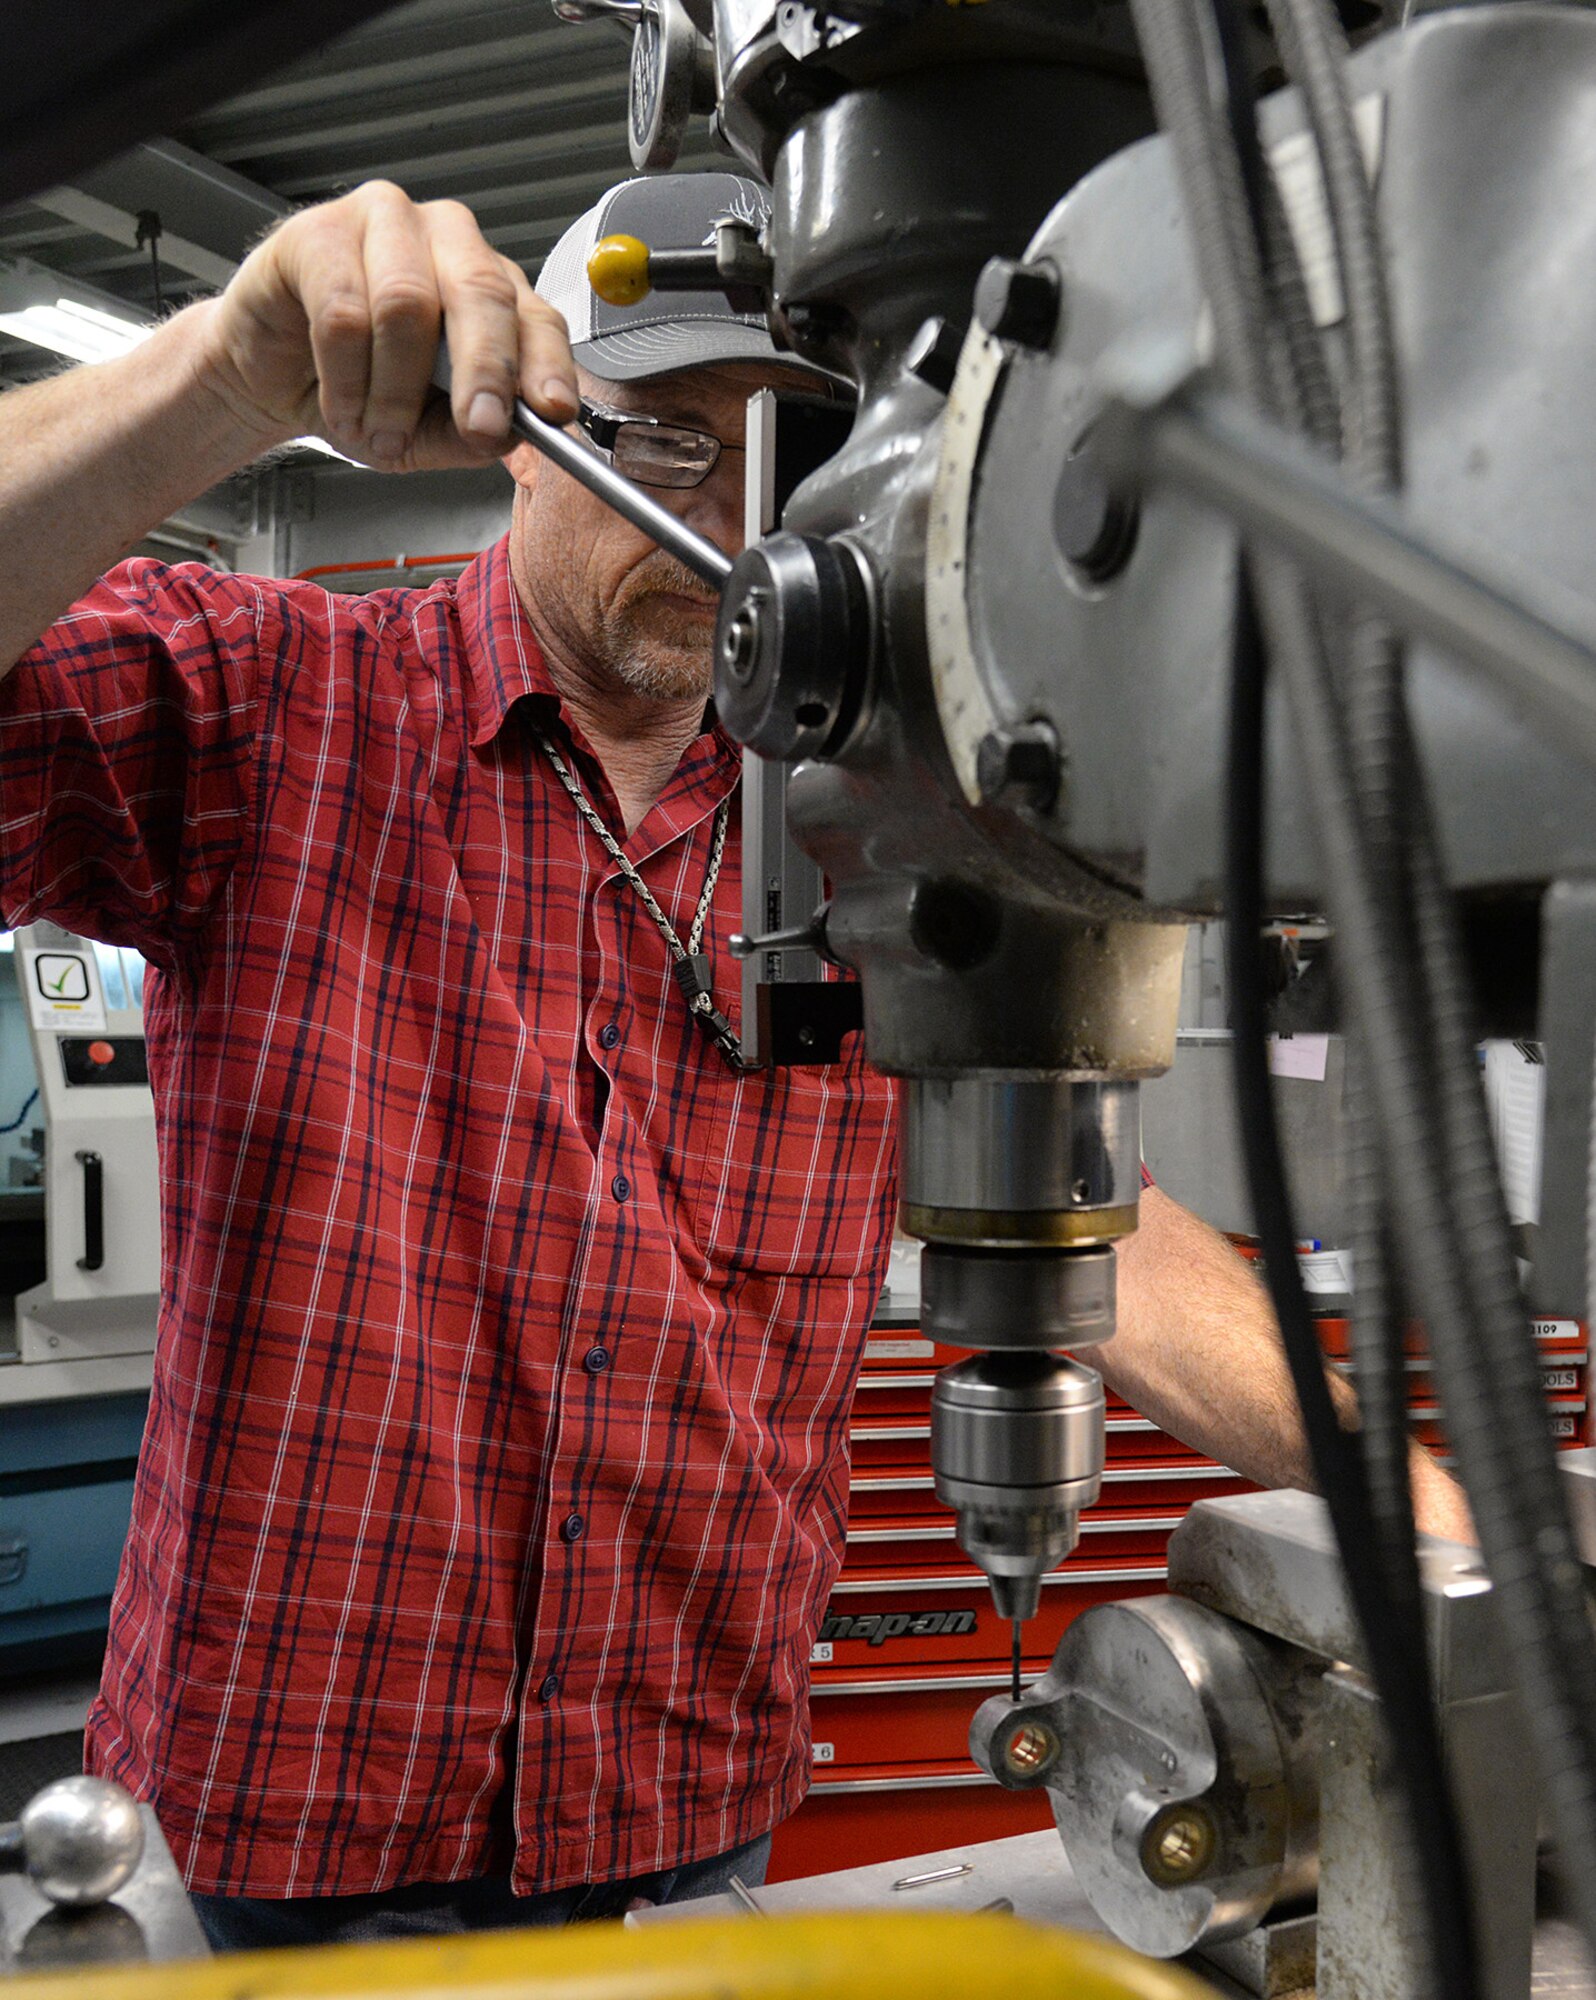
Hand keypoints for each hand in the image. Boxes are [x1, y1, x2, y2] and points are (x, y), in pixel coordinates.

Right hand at [194, 180, 577, 468]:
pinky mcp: (318, 232)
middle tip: (476, 429)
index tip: (552, 412)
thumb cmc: (357, 390)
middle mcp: (447, 242)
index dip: (546, 365)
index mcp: (490, 287)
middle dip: (484, 373)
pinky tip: (340, 405)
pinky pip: (342, 312)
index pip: (536, 317)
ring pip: (407, 305)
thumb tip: (505, 436)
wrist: (270, 375)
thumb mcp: (424, 434)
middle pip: (481, 294)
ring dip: (393, 391)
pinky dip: (344, 377)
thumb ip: (467, 435)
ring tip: (375, 432)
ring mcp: (385, 224)